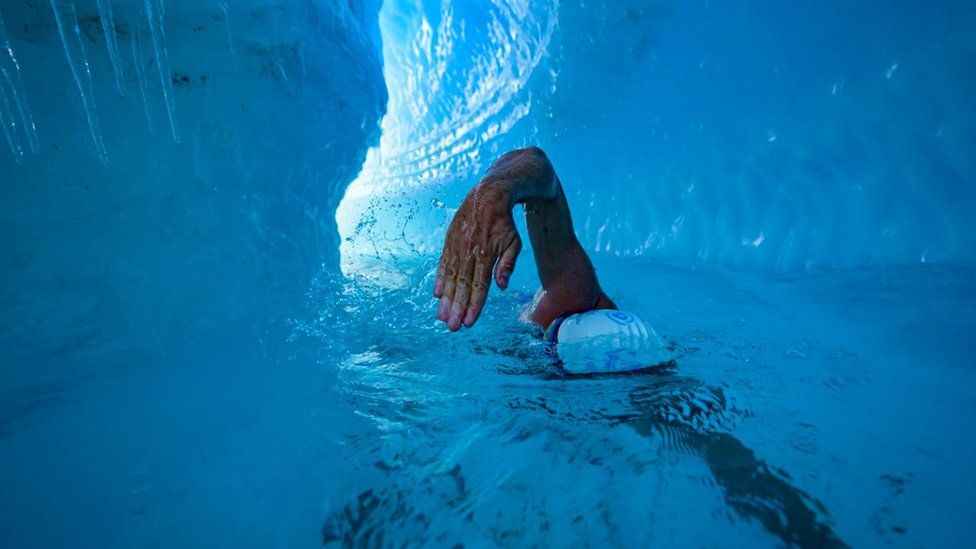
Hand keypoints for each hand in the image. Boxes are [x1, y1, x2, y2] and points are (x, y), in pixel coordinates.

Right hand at [434, 184, 521, 330]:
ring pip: (450, 277)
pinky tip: (438, 294)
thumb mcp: (513, 243)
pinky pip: (443, 263)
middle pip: (462, 285)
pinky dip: (440, 279)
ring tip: (442, 317)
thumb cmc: (504, 223)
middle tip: (451, 327)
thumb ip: (506, 265)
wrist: (488, 195)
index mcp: (485, 254)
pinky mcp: (449, 241)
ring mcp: (457, 246)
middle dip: (457, 308)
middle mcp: (468, 252)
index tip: (468, 322)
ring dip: (446, 299)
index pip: (479, 286)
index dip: (473, 305)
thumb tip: (501, 287)